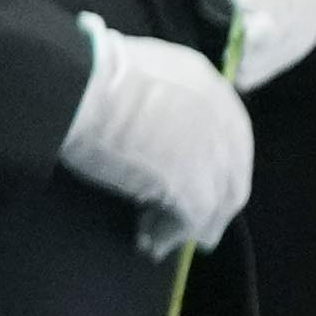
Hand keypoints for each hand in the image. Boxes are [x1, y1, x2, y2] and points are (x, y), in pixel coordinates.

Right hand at [64, 24, 260, 258]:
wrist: (84, 87)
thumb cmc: (93, 75)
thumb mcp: (142, 73)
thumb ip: (158, 97)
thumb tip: (144, 117)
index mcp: (209, 85)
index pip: (227, 134)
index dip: (212, 164)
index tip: (193, 182)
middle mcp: (223, 118)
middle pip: (231, 172)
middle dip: (211, 202)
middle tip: (188, 225)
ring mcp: (213, 154)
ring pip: (217, 200)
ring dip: (190, 224)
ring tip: (159, 239)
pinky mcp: (193, 186)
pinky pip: (191, 221)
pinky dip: (171, 235)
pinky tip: (149, 242)